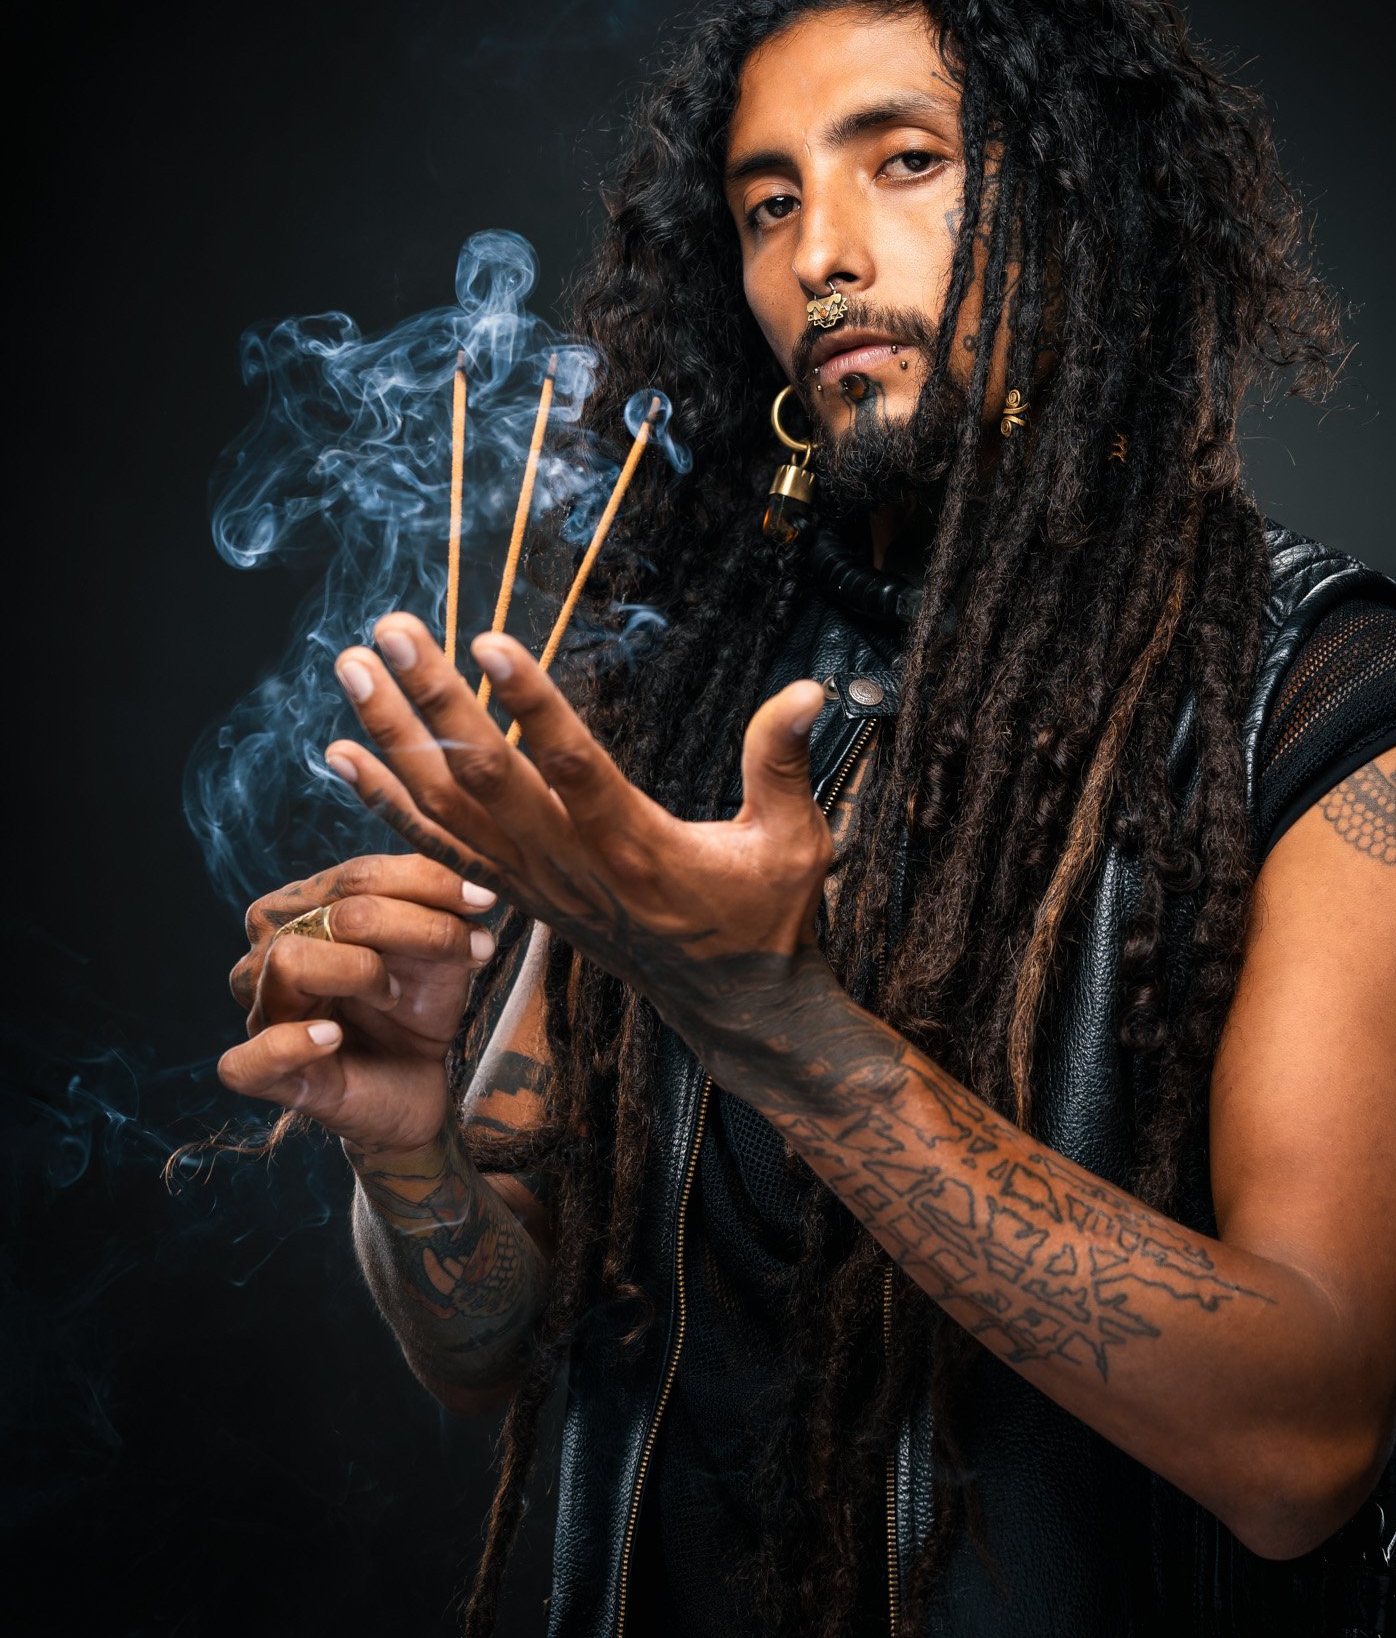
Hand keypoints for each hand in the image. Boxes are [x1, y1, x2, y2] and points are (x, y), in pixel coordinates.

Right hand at [218, 854, 498, 1152]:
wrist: (417, 1083)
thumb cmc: (415, 1005)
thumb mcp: (434, 944)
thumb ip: (435, 897)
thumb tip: (464, 862)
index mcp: (302, 907)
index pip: (359, 875)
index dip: (427, 882)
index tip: (484, 899)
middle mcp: (269, 950)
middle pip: (338, 912)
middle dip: (419, 928)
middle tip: (471, 951)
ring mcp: (262, 1010)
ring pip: (292, 961)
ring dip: (361, 973)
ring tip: (394, 996)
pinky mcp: (264, 1074)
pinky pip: (250, 1057)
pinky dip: (291, 1043)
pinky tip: (332, 1037)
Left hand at [323, 614, 835, 1085]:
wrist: (729, 1007)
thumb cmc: (765, 917)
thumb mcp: (794, 842)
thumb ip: (783, 762)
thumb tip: (809, 690)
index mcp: (638, 851)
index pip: (573, 771)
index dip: (532, 707)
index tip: (490, 642)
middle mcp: (571, 869)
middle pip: (486, 781)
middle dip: (432, 702)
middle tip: (393, 630)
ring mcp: (535, 885)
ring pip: (447, 809)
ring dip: (393, 736)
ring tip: (352, 666)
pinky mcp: (516, 895)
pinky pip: (435, 848)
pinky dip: (385, 801)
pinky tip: (343, 753)